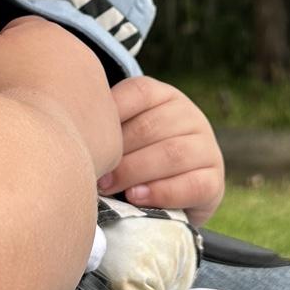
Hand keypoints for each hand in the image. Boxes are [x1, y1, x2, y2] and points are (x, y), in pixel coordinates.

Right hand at [0, 0, 120, 175]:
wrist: (32, 154)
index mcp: (49, 33)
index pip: (16, 37)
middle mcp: (85, 60)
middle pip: (42, 70)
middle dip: (22, 84)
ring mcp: (103, 101)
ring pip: (66, 102)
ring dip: (46, 114)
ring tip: (20, 136)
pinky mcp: (111, 140)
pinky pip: (85, 138)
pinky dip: (67, 145)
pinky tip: (43, 155)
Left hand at [98, 77, 224, 225]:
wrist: (171, 196)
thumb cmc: (132, 159)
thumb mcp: (121, 136)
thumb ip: (105, 128)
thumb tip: (75, 135)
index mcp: (164, 96)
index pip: (139, 93)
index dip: (110, 114)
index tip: (85, 137)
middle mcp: (190, 116)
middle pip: (152, 127)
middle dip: (118, 151)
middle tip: (91, 171)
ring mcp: (206, 147)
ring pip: (173, 154)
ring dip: (135, 171)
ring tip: (107, 187)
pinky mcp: (214, 181)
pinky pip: (193, 185)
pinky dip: (161, 192)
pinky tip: (136, 197)